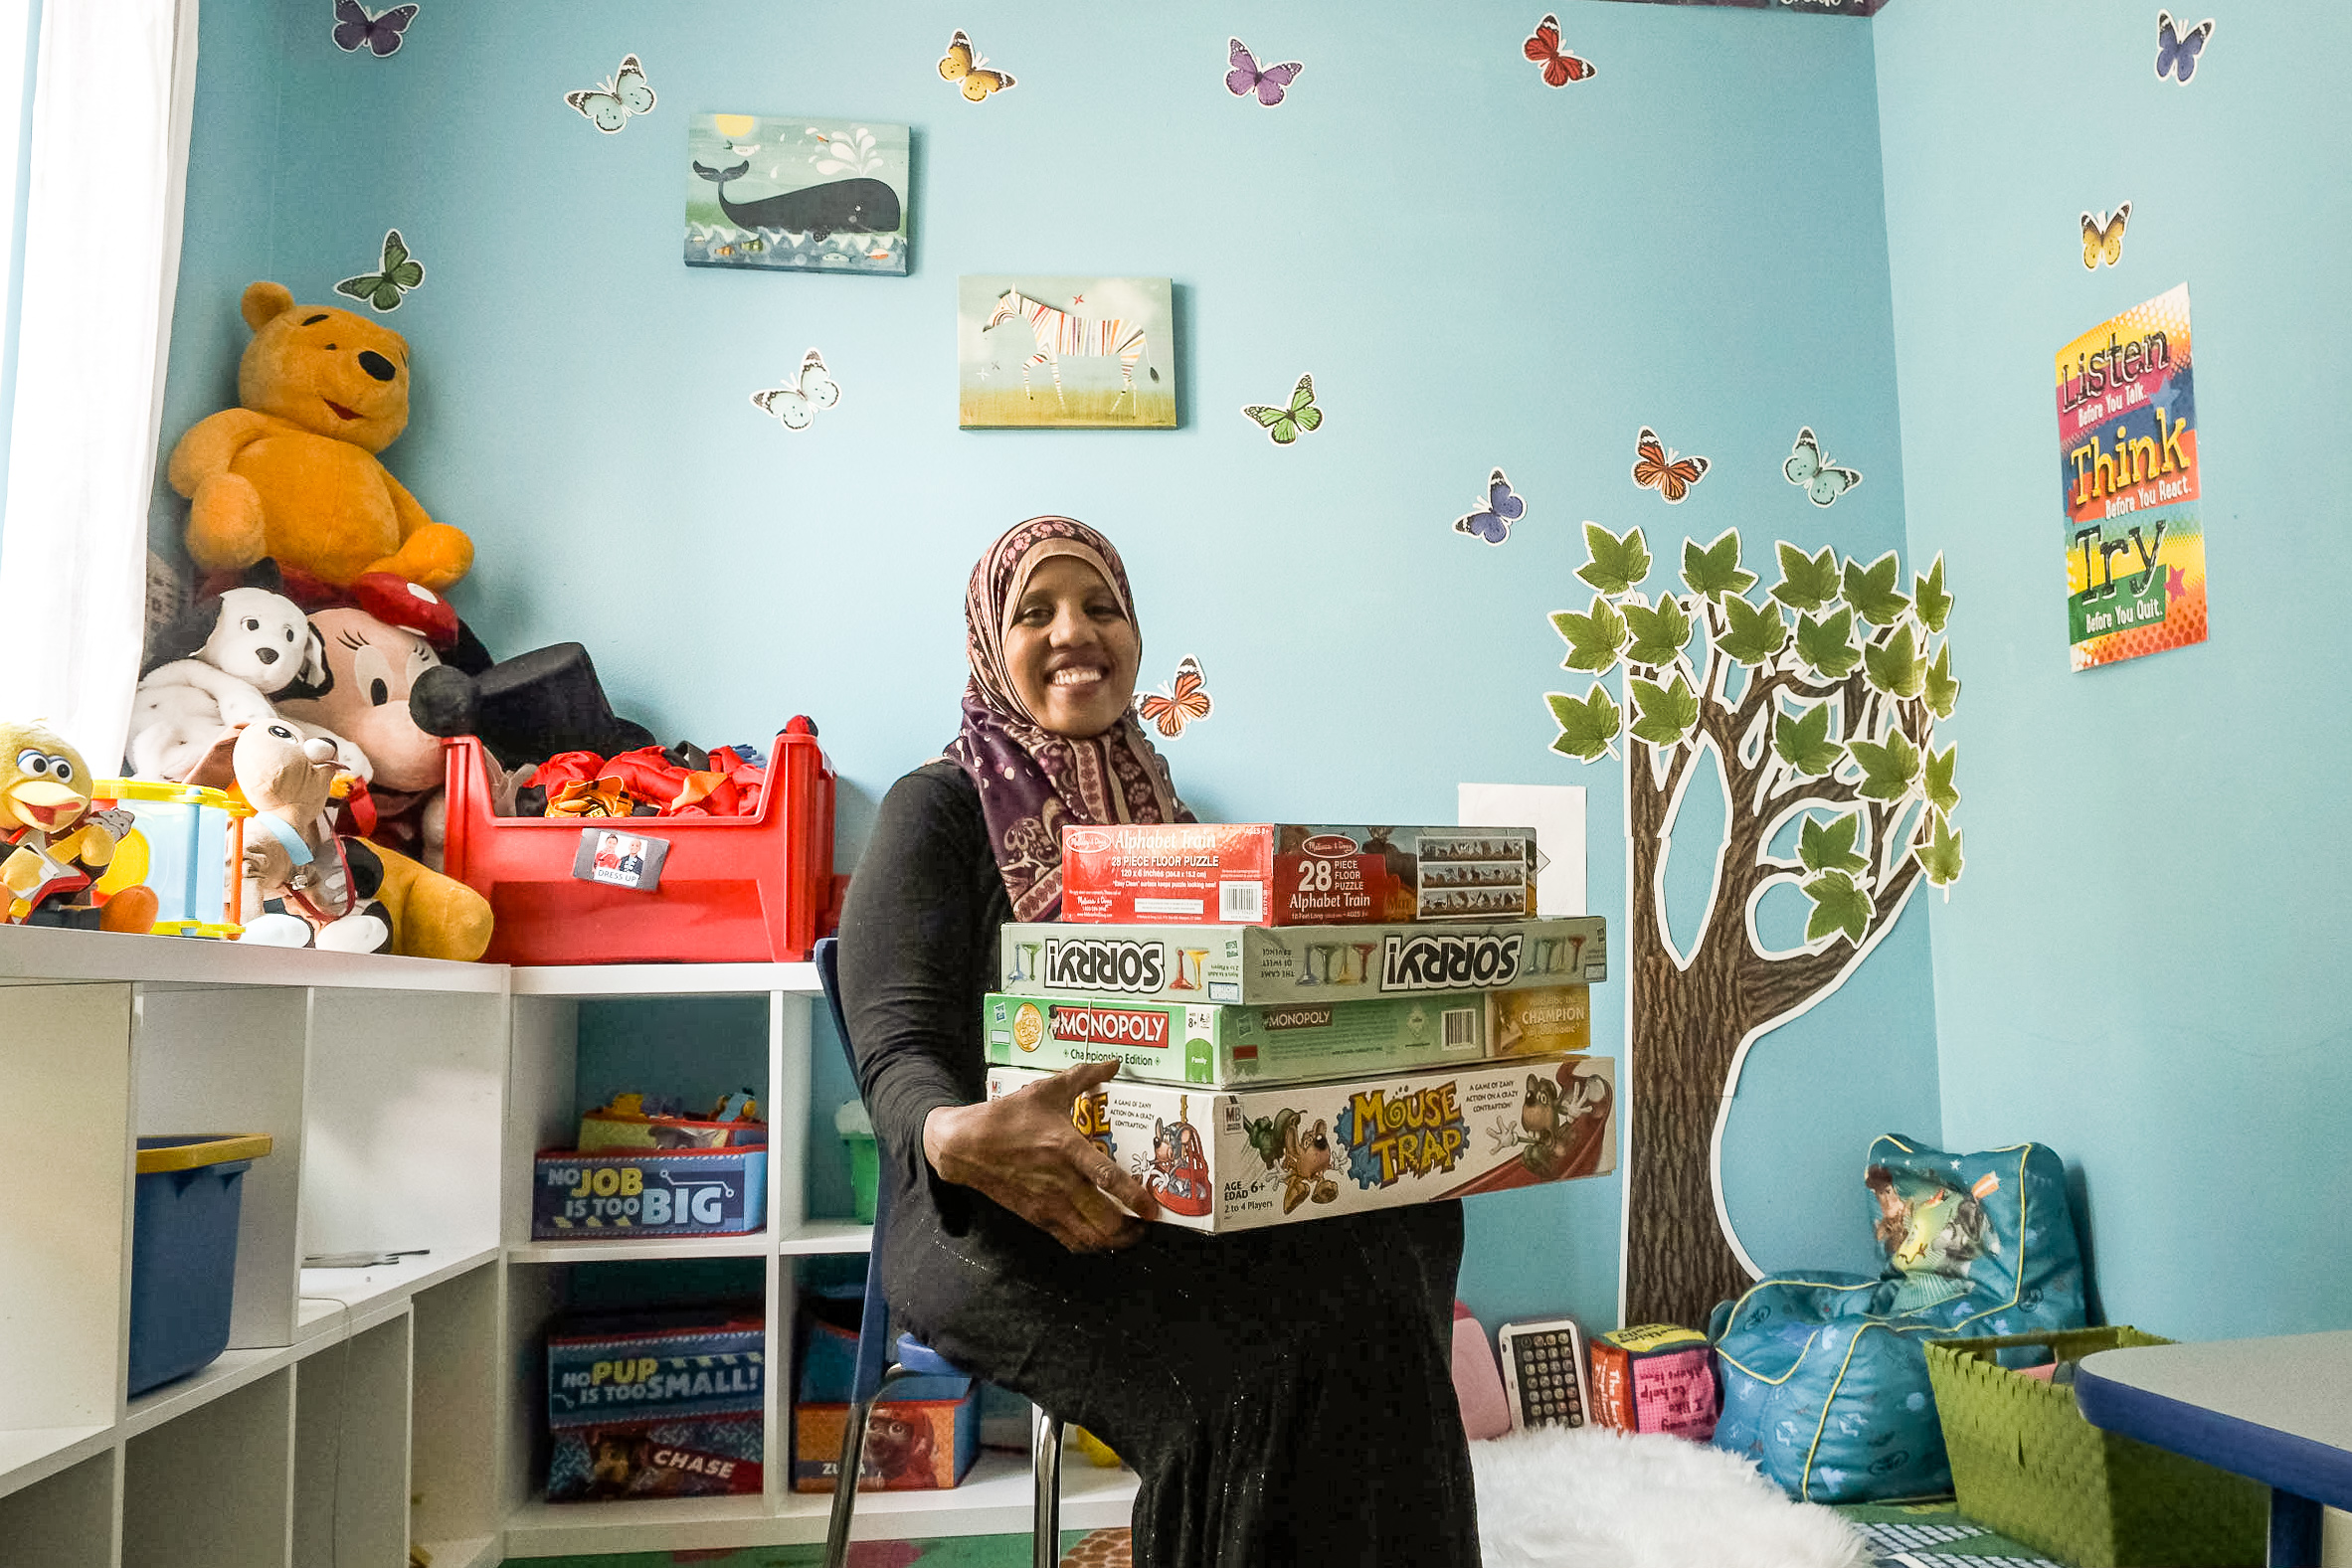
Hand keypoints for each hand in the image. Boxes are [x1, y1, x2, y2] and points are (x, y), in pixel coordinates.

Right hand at [923, 1059, 1160, 1252]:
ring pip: (1090, 1238)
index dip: (1134, 1196)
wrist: (966, 1145)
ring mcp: (1048, 1204)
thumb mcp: (1046, 1091)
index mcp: (1067, 1148)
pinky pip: (1070, 1241)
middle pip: (1104, 1221)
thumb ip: (1083, 1077)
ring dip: (1114, 1240)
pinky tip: (1101, 1236)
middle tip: (1146, 1220)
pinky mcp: (1037, 1217)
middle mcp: (1061, 1182)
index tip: (1153, 1206)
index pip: (1107, 1178)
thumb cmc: (1008, 1117)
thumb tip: (1113, 1063)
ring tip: (1130, 1232)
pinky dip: (1090, 1245)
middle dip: (1131, 1228)